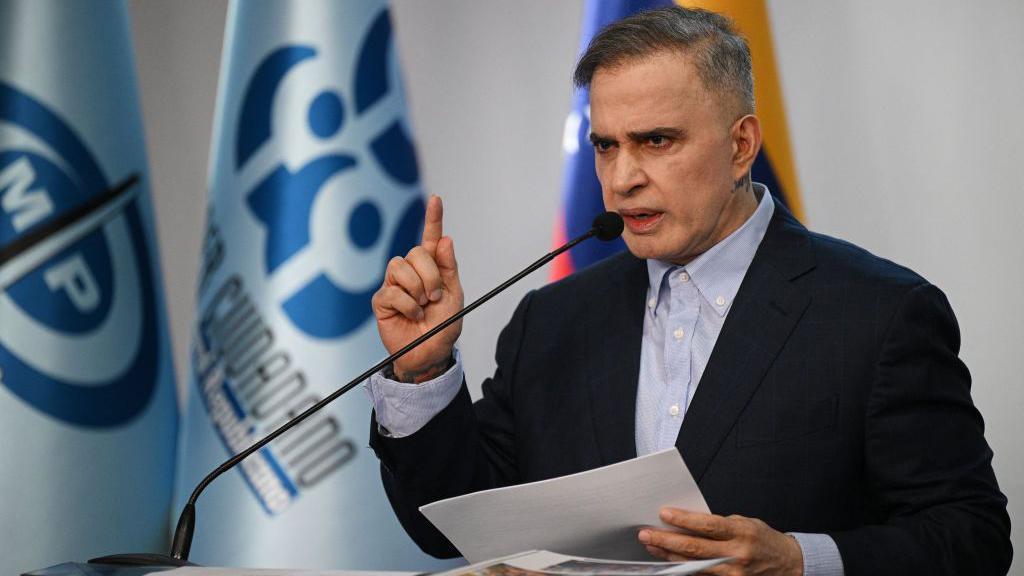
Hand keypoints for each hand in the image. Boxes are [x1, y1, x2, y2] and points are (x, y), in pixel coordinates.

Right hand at [371, 195, 463, 381]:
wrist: (430, 354)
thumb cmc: (443, 326)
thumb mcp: (455, 296)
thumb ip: (448, 268)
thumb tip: (444, 239)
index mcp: (431, 268)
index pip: (430, 239)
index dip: (432, 218)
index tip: (436, 200)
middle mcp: (411, 272)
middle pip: (415, 253)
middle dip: (430, 276)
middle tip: (435, 297)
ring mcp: (394, 284)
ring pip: (400, 267)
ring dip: (417, 289)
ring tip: (423, 306)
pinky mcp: (381, 300)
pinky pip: (393, 291)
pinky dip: (408, 305)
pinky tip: (412, 315)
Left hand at [638, 508, 802, 575]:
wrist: (788, 564)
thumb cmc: (763, 539)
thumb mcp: (745, 522)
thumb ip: (719, 524)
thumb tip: (688, 521)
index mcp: (741, 532)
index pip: (708, 525)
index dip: (684, 520)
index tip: (664, 513)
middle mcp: (737, 553)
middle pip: (695, 547)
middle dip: (667, 539)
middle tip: (646, 533)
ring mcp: (733, 572)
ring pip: (694, 564)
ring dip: (670, 555)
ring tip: (652, 545)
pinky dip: (683, 567)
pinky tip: (669, 561)